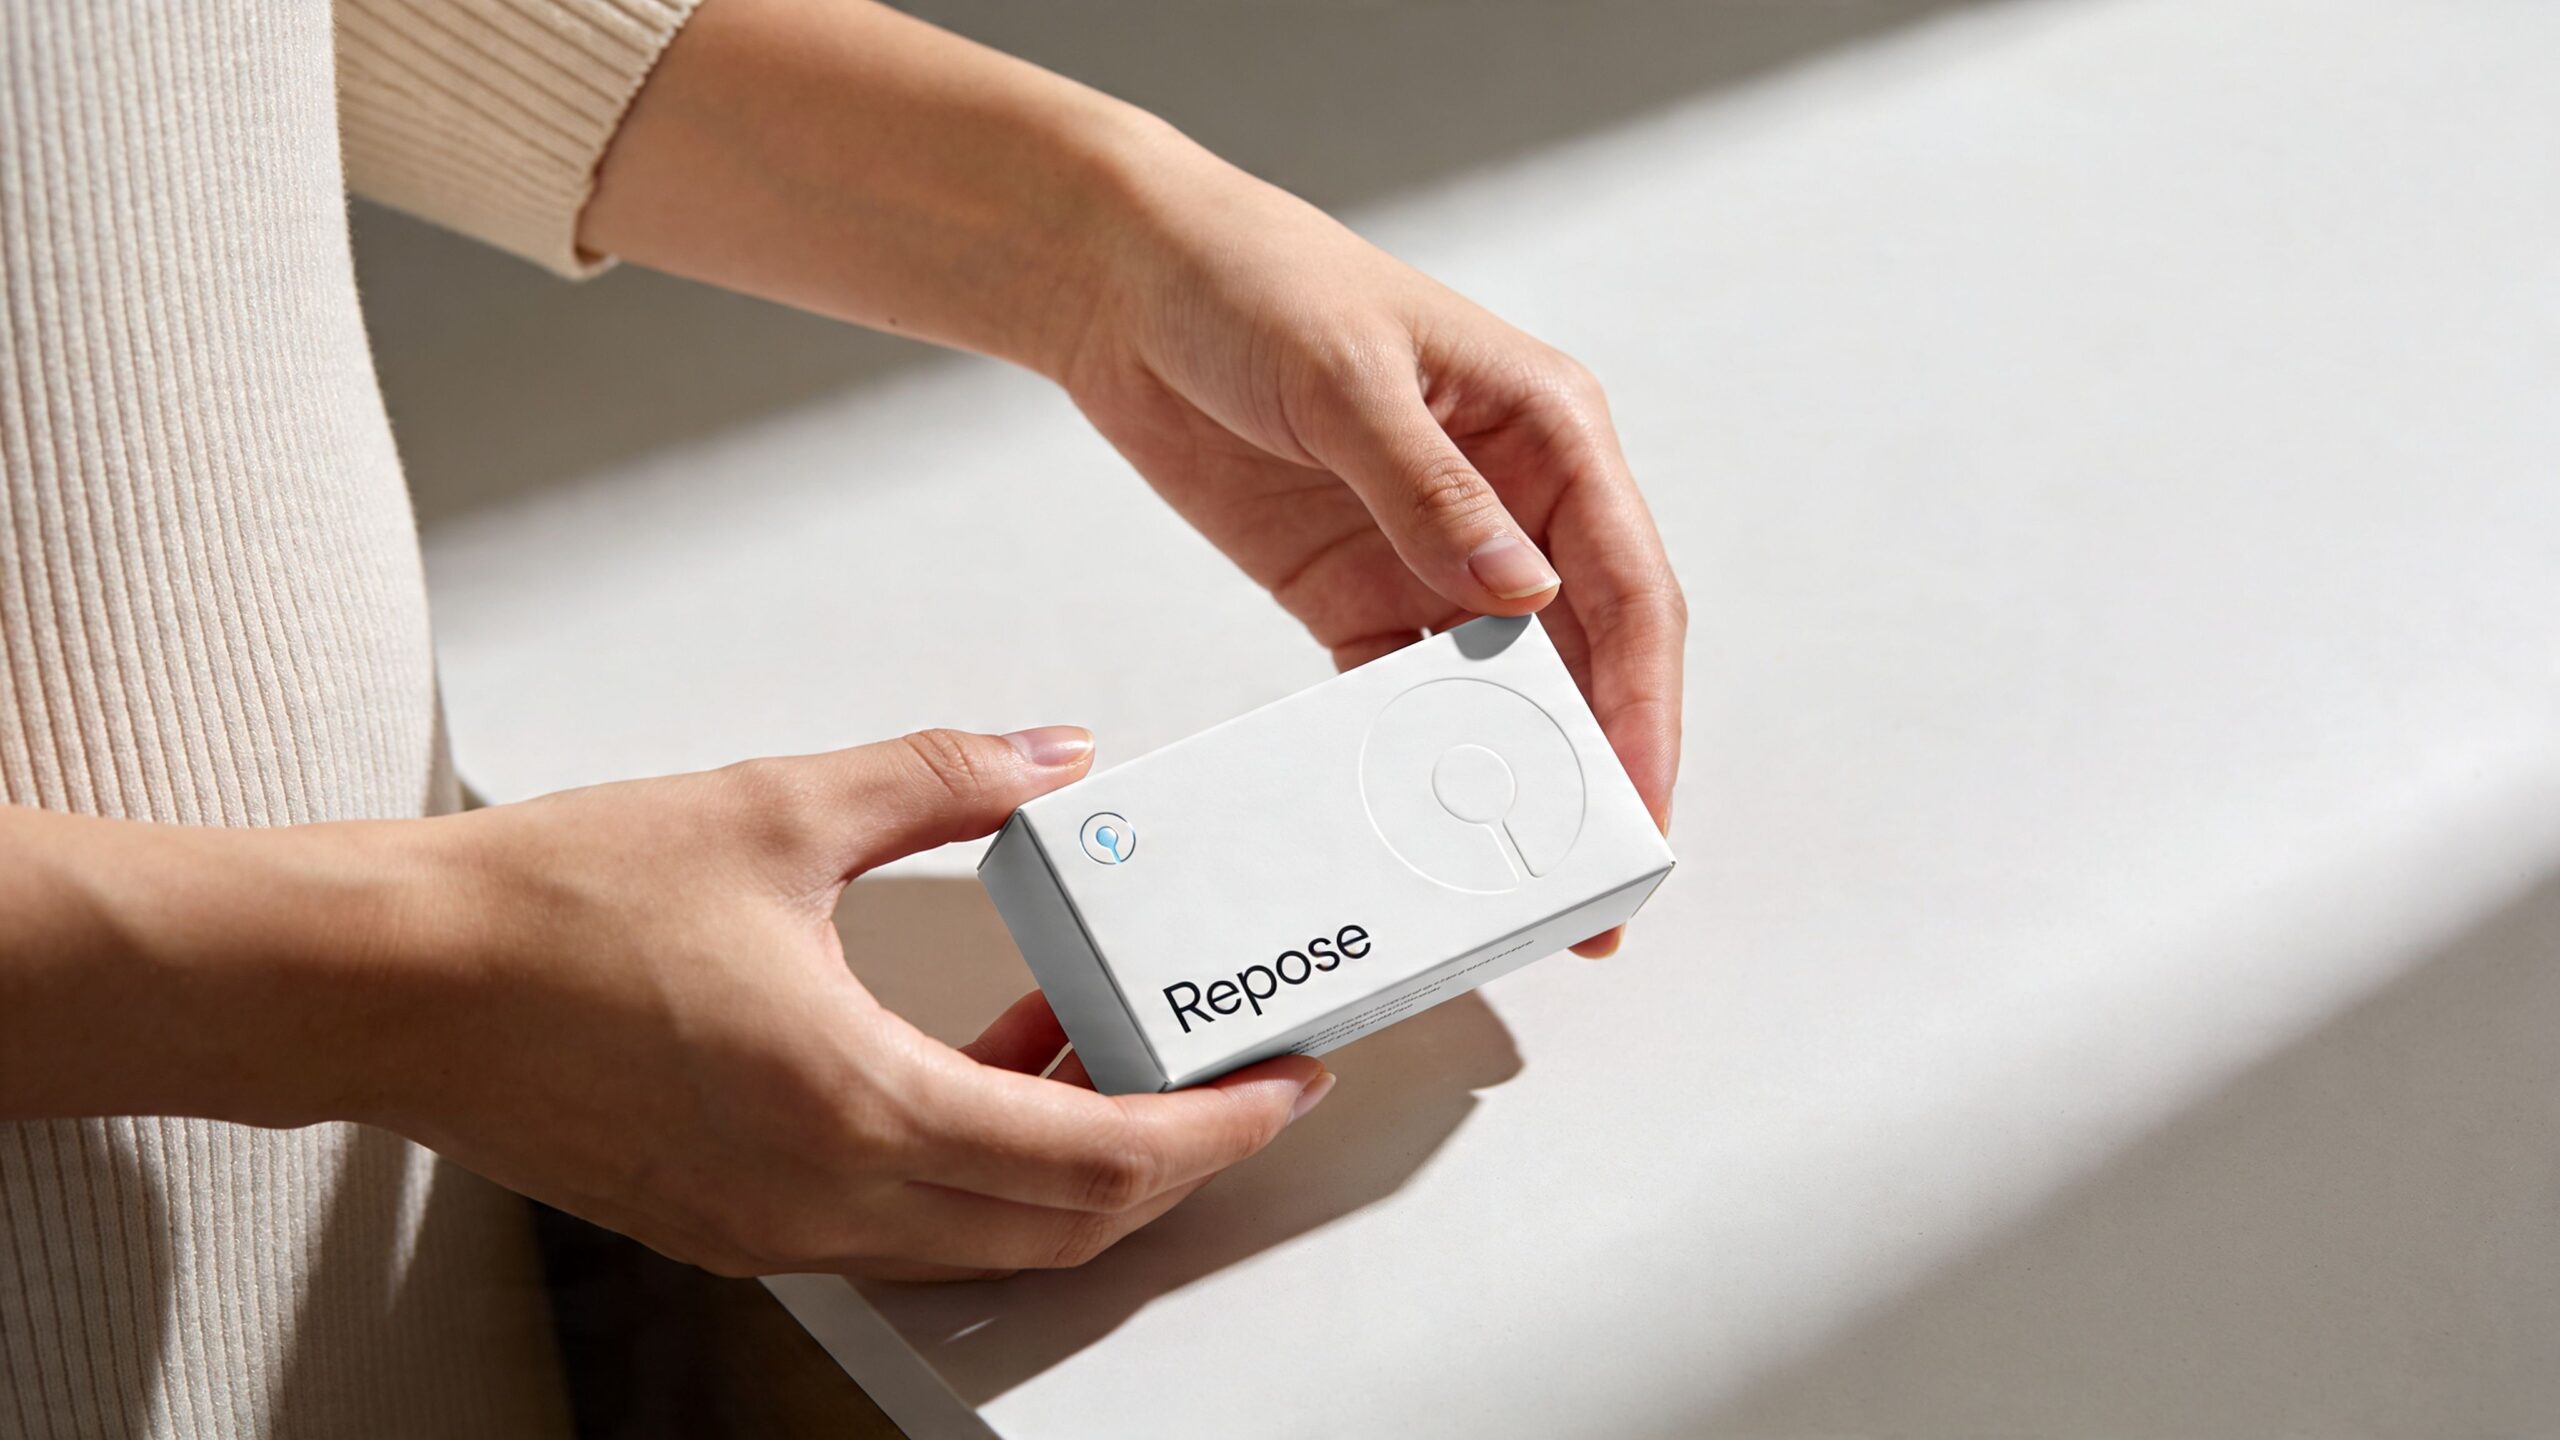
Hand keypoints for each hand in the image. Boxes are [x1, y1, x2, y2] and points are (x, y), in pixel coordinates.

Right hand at [363, 727, 1330, 1280]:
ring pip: (984, 1235)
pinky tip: (969, 1062)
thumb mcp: (779, 808)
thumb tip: (1053, 757)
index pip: (1102, 1158)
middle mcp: (827, 1196)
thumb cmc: (545, 910)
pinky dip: (971, 1162)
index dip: (1217, 1126)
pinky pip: (900, 1222)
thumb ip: (945, 777)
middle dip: (1168, 1155)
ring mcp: (775, 1226)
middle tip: (1220, 1071)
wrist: (384, 979)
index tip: (1282, 1084)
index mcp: (860, 1105)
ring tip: (1086, 1035)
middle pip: (1064, 1224)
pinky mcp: (730, 1221)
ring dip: (1063, 1156)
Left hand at [577, 1, 1681, 953]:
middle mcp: (1512, 500)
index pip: (1627, 586)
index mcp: (1547, 430)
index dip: (1644, 702)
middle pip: (1584, 657)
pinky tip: (1413, 823)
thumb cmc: (1252, 282)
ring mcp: (1436, 554)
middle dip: (1596, 770)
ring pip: (1501, 690)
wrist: (1125, 286)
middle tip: (1597, 886)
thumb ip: (1430, 490)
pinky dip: (1411, 759)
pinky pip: (1402, 693)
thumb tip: (1520, 595)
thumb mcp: (1346, 376)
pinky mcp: (1357, 592)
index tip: (1639, 801)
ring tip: (1514, 884)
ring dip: (1510, 780)